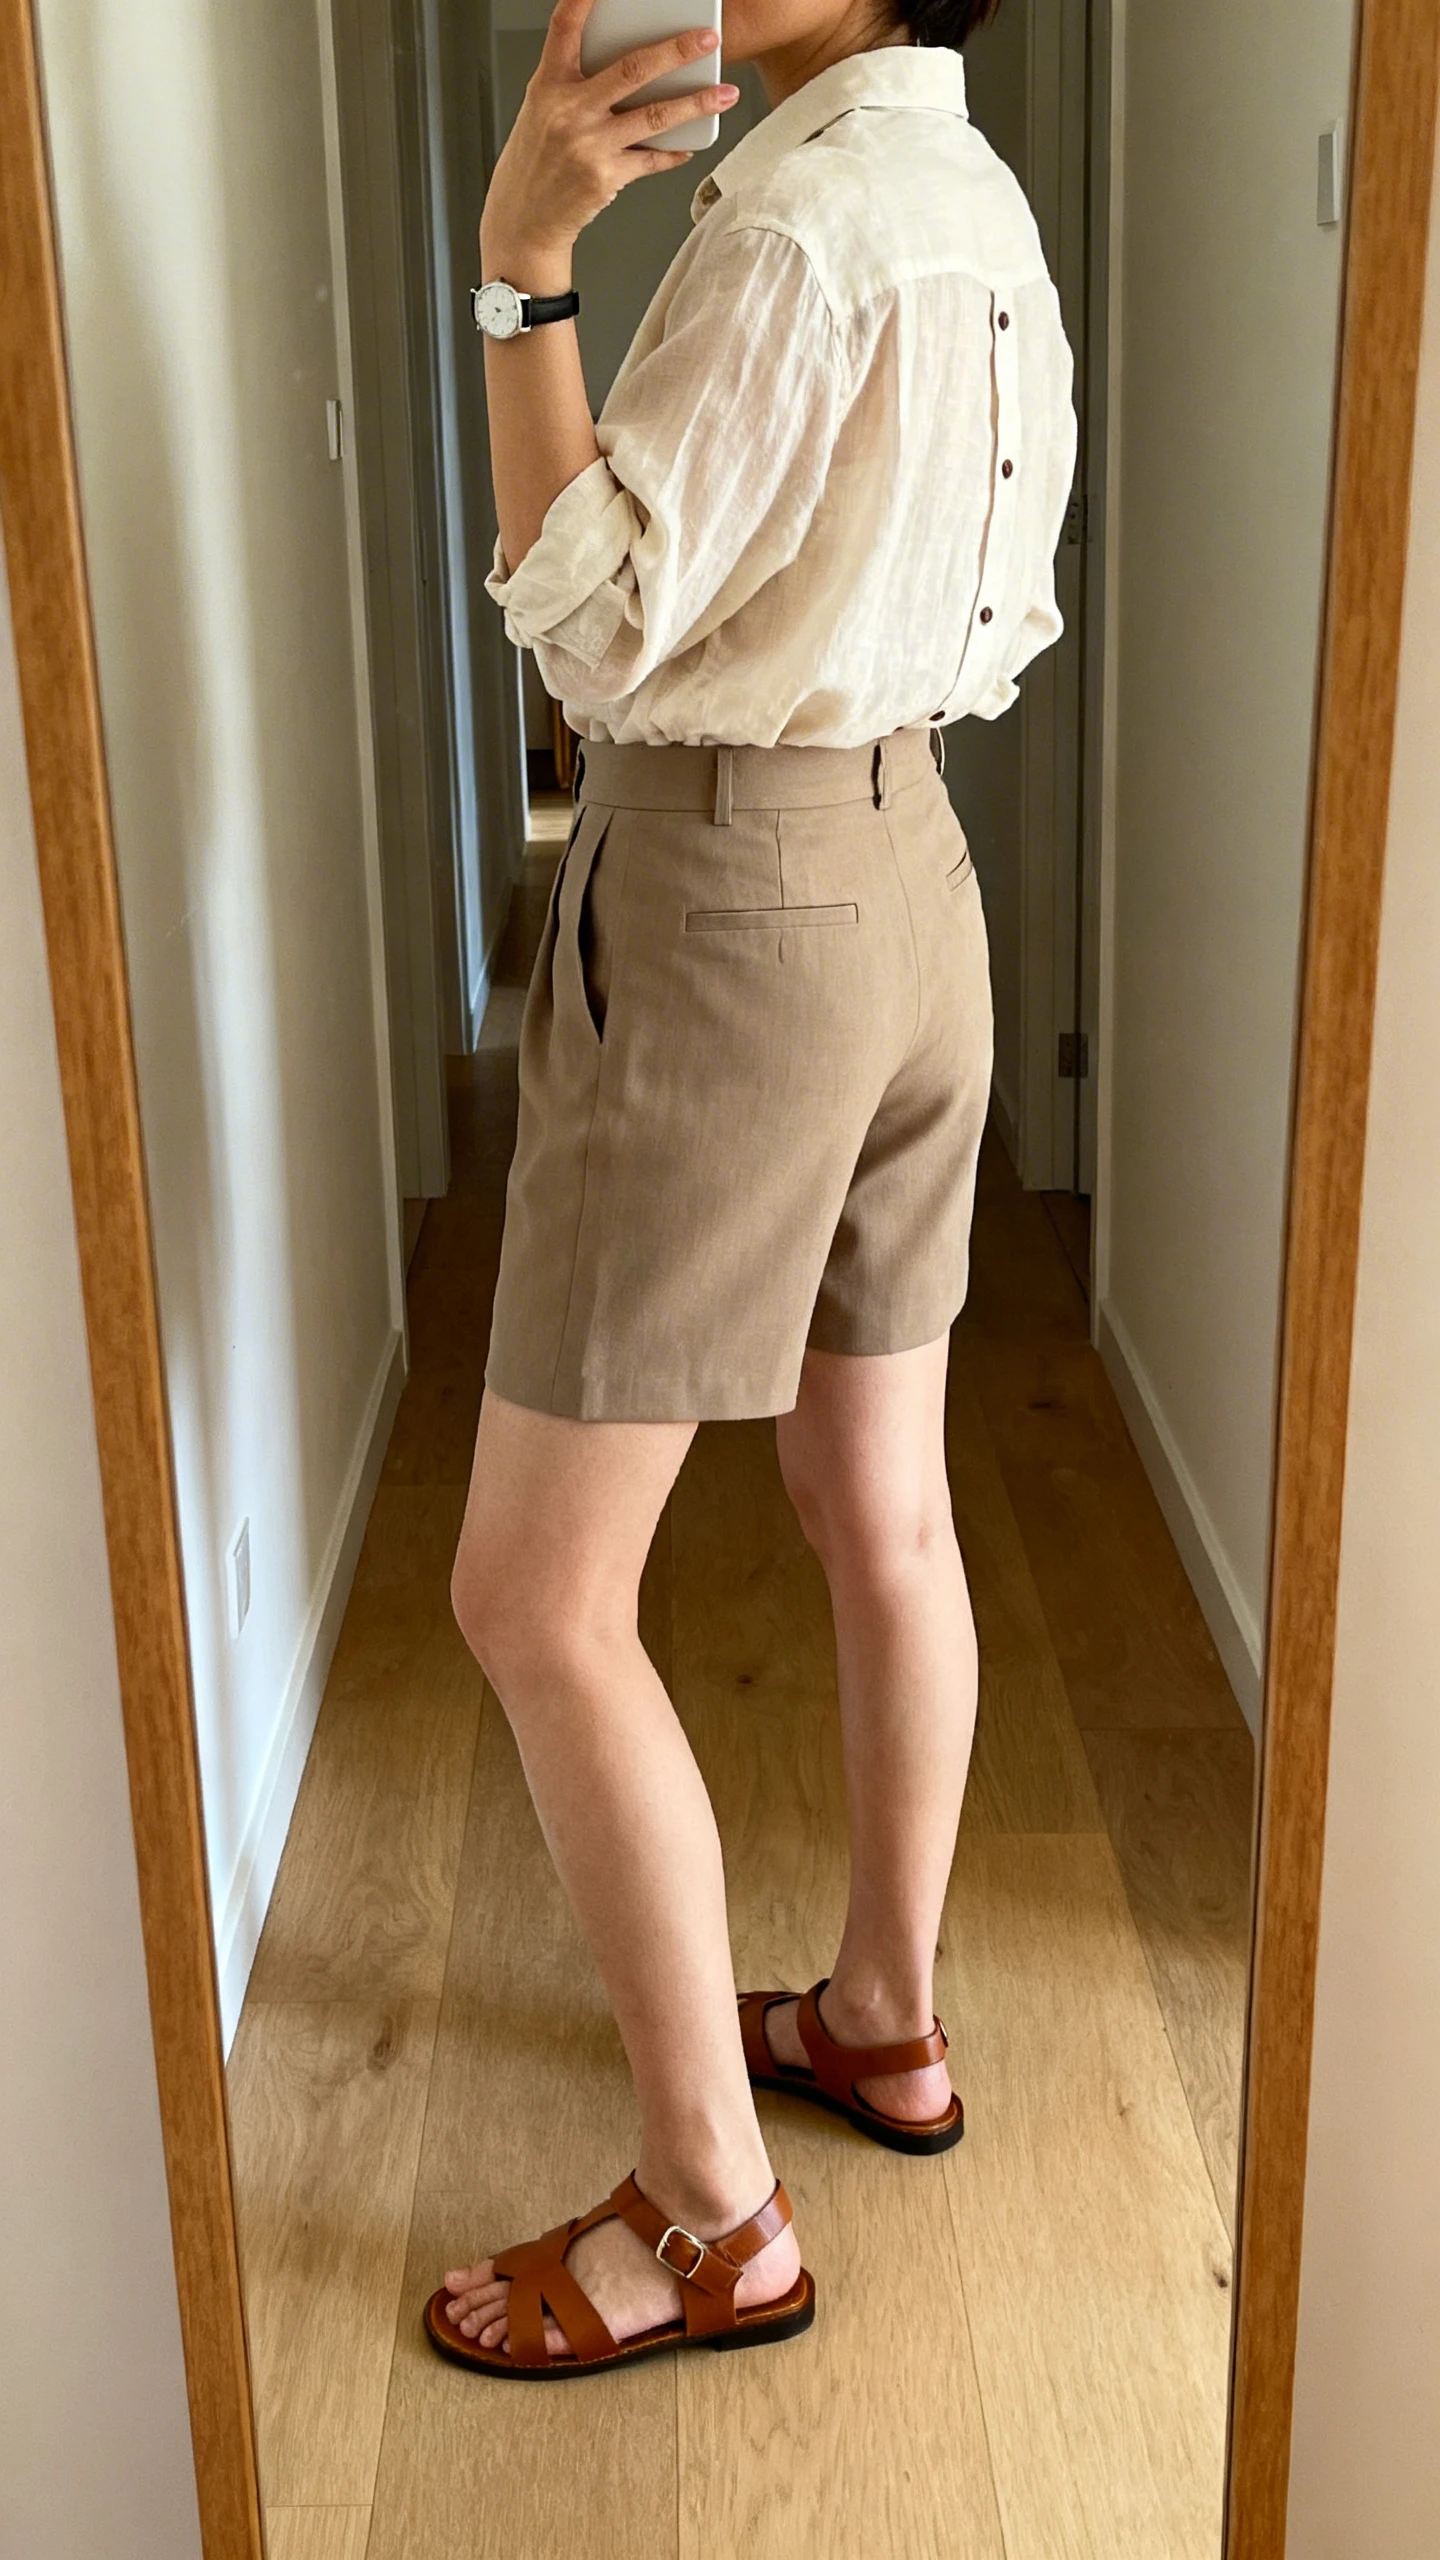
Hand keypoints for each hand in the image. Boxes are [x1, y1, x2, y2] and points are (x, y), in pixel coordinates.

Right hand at [480, 0, 739, 281]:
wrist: (524, 218)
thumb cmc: (536, 161)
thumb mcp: (543, 111)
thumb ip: (577, 84)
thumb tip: (630, 67)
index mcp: (549, 85)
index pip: (564, 28)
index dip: (584, 0)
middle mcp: (569, 111)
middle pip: (632, 69)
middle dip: (676, 51)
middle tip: (708, 39)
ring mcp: (589, 145)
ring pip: (654, 116)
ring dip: (696, 103)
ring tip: (725, 94)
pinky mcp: (606, 177)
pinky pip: (651, 159)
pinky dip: (673, 152)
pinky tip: (689, 145)